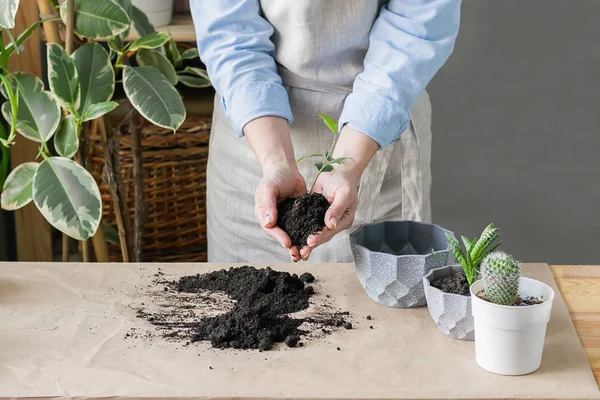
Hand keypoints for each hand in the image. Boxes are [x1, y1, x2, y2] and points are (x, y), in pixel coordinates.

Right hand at [255, 162, 306, 259]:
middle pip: (281, 236)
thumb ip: (267, 205)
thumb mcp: (268, 189)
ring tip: (306, 254)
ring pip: (292, 234)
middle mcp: (275, 220)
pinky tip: (315, 239)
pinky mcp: (298, 216)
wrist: (285, 168)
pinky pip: (302, 226)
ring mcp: (286, 219)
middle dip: (290, 246)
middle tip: (298, 254)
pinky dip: (307, 234)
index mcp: (264, 215)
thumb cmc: (274, 177)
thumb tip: (268, 223)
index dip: (279, 237)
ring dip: (298, 243)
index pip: (270, 229)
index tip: (287, 243)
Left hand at [299, 124, 378, 260]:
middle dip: (310, 244)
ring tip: (294, 251)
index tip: (310, 241)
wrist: (338, 171)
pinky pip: (307, 223)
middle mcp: (334, 223)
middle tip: (300, 253)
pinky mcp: (315, 213)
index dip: (320, 237)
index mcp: (343, 220)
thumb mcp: (344, 193)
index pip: (330, 231)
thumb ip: (337, 208)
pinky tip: (291, 236)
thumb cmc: (344, 181)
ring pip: (313, 232)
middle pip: (321, 236)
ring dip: (304, 241)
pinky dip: (300, 230)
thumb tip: (331, 225)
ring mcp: (324, 219)